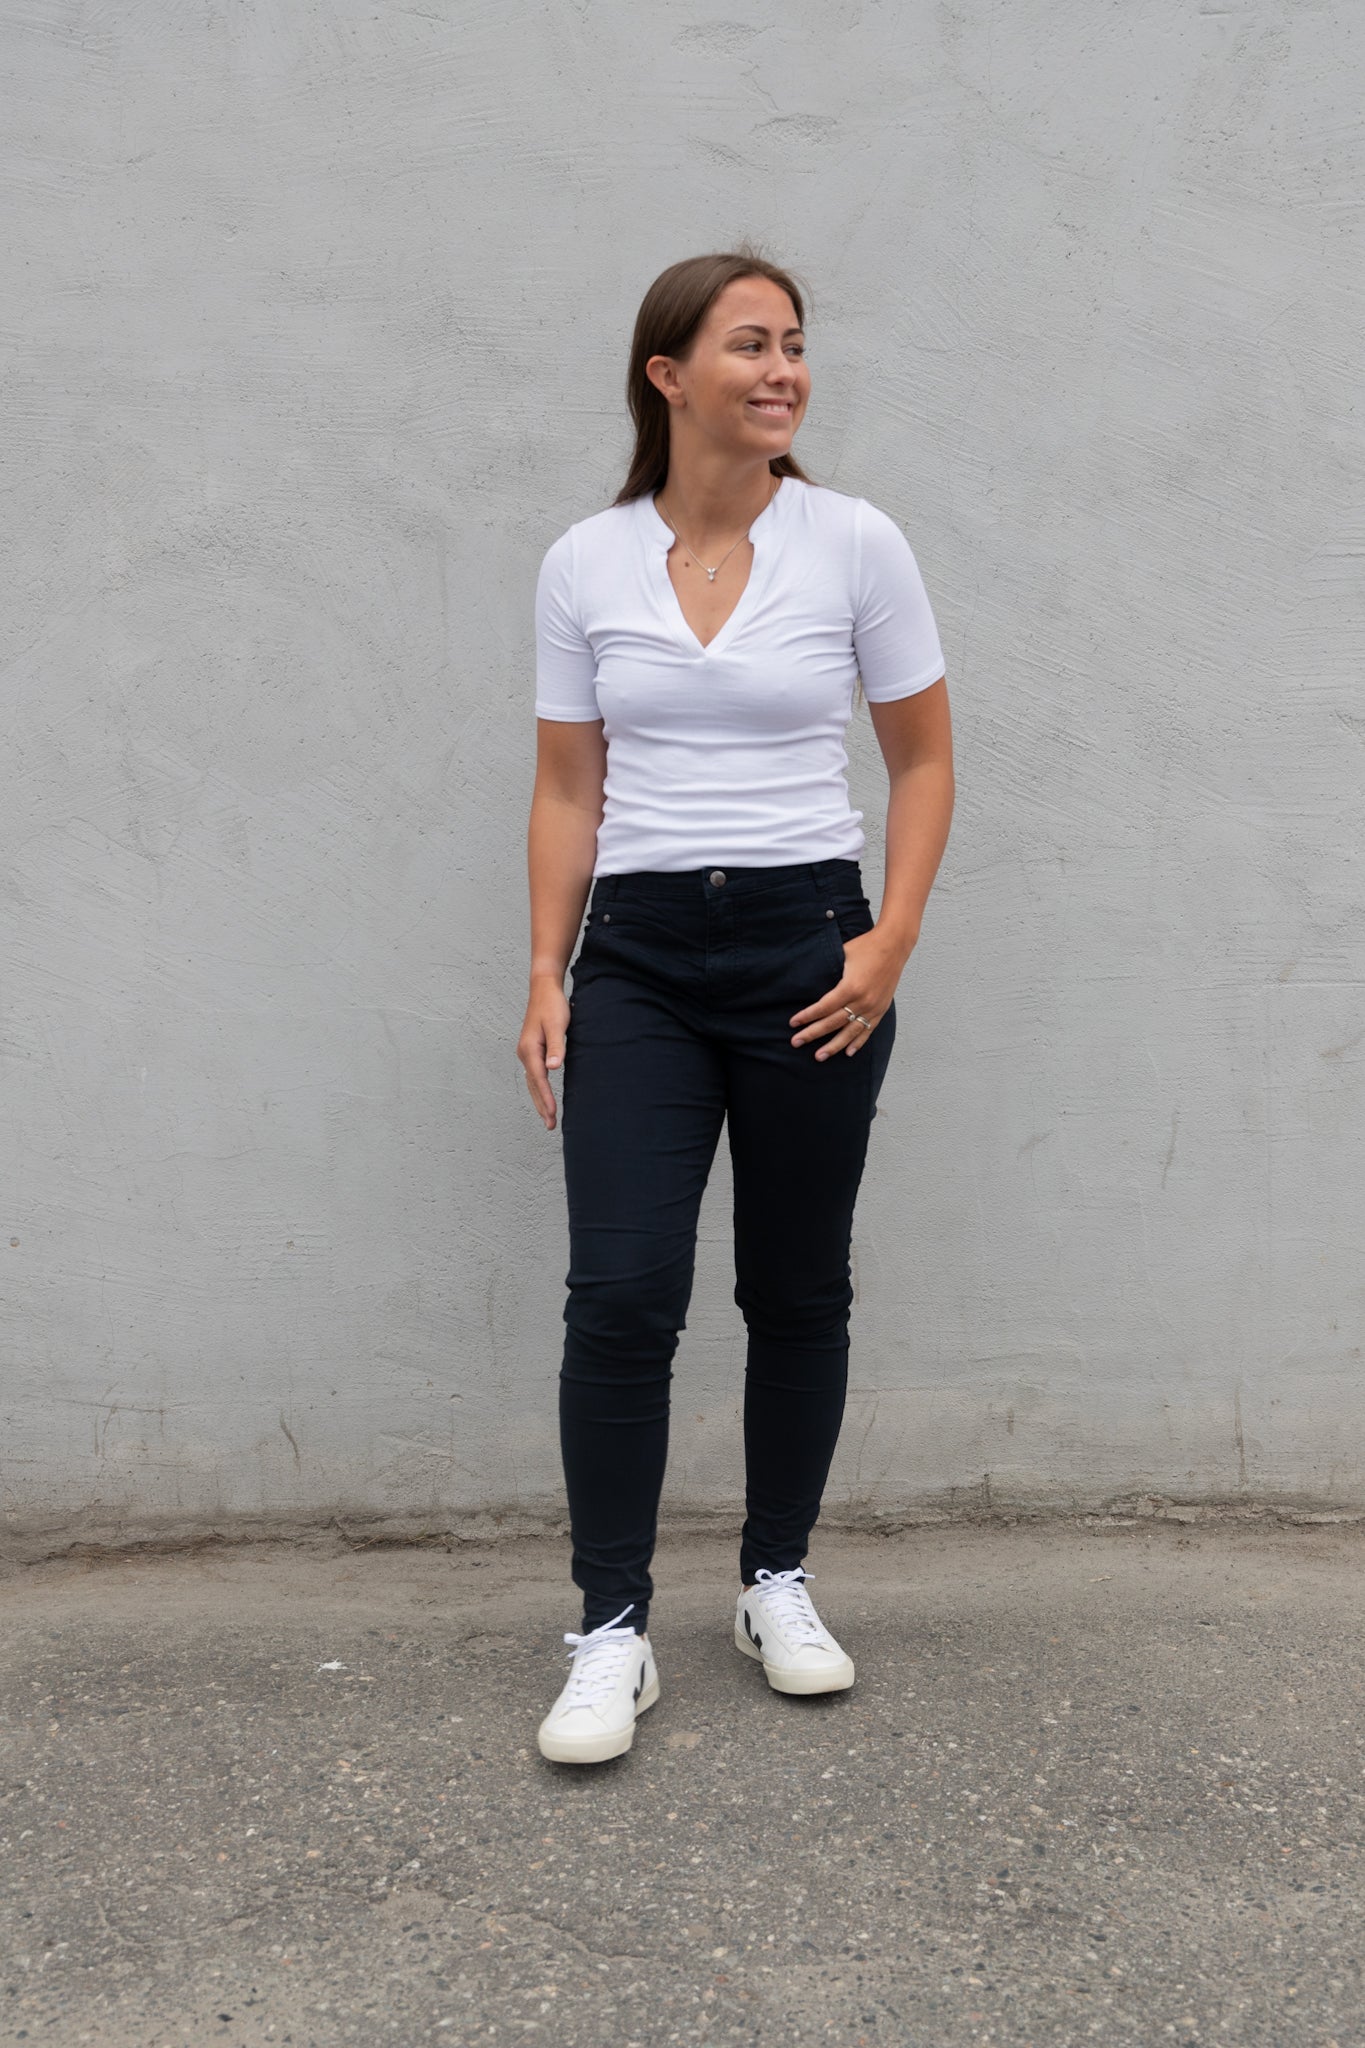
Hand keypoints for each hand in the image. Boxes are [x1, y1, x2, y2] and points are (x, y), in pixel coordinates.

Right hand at [517, 977, 570, 1129]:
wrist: (544, 988)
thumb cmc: (553, 1005)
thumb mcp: (558, 1025)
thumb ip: (557, 1047)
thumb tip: (553, 1068)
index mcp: (530, 1049)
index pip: (539, 1080)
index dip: (546, 1098)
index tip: (552, 1114)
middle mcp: (525, 1053)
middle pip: (533, 1085)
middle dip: (541, 1106)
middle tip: (550, 1126)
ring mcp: (527, 1052)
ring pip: (532, 1082)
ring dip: (540, 1100)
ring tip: (548, 1117)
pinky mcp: (532, 1050)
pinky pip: (534, 1075)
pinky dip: (539, 1088)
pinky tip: (544, 1096)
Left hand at [788, 926, 910, 1059]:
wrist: (894, 945)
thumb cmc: (866, 947)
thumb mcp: (843, 954)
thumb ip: (828, 969)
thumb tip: (808, 977)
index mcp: (851, 986)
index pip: (824, 1007)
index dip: (807, 1016)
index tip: (793, 1023)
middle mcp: (862, 1001)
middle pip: (833, 1023)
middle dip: (812, 1034)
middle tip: (796, 1042)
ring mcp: (873, 1007)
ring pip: (850, 1032)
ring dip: (833, 1046)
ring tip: (819, 1056)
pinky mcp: (881, 1009)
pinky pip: (868, 1030)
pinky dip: (857, 1042)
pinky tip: (847, 1052)